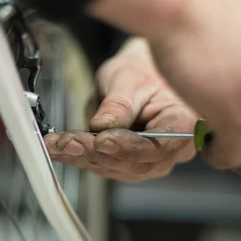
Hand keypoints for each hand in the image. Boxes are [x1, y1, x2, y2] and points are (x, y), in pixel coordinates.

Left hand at [44, 38, 196, 181]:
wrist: (138, 76)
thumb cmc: (142, 71)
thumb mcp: (130, 78)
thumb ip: (119, 103)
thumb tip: (102, 126)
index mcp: (184, 124)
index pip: (160, 144)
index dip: (129, 147)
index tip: (102, 140)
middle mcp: (171, 150)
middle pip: (135, 162)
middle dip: (97, 153)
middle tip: (69, 142)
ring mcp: (149, 161)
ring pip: (115, 168)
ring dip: (82, 157)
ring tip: (56, 144)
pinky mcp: (127, 165)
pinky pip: (103, 165)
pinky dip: (78, 157)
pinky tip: (58, 148)